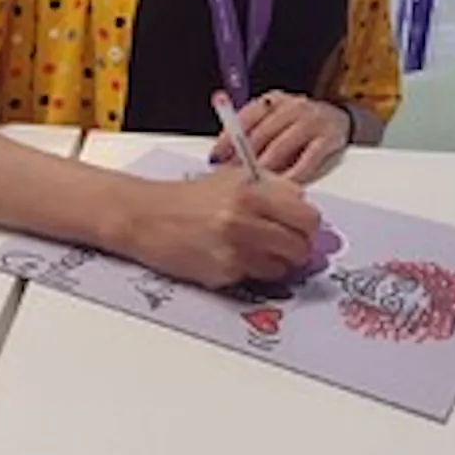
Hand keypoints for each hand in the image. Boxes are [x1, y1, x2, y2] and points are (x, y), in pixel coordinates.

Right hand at [123, 167, 320, 289]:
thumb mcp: (233, 178)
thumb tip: (301, 205)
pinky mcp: (224, 271)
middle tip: (285, 243)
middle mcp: (246, 218)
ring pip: (284, 266)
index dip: (305, 223)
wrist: (147, 216)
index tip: (299, 226)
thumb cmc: (187, 198)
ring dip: (276, 262)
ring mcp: (236, 247)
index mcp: (253, 190)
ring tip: (257, 250)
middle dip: (297, 246)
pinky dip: (252, 270)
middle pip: (301, 244)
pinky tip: (234, 257)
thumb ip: (271, 188)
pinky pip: (257, 276)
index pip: (307, 215)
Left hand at [211, 91, 351, 182]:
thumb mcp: (275, 120)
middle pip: (262, 133)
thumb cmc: (299, 124)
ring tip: (252, 186)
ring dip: (265, 168)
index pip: (246, 117)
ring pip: (282, 146)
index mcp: (273, 101)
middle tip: (229, 178)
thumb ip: (253, 133)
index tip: (216, 158)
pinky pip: (308, 159)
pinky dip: (294, 174)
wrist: (340, 119)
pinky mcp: (328, 138)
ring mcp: (312, 121)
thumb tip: (223, 159)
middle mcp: (292, 107)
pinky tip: (283, 185)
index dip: (229, 138)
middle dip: (243, 158)